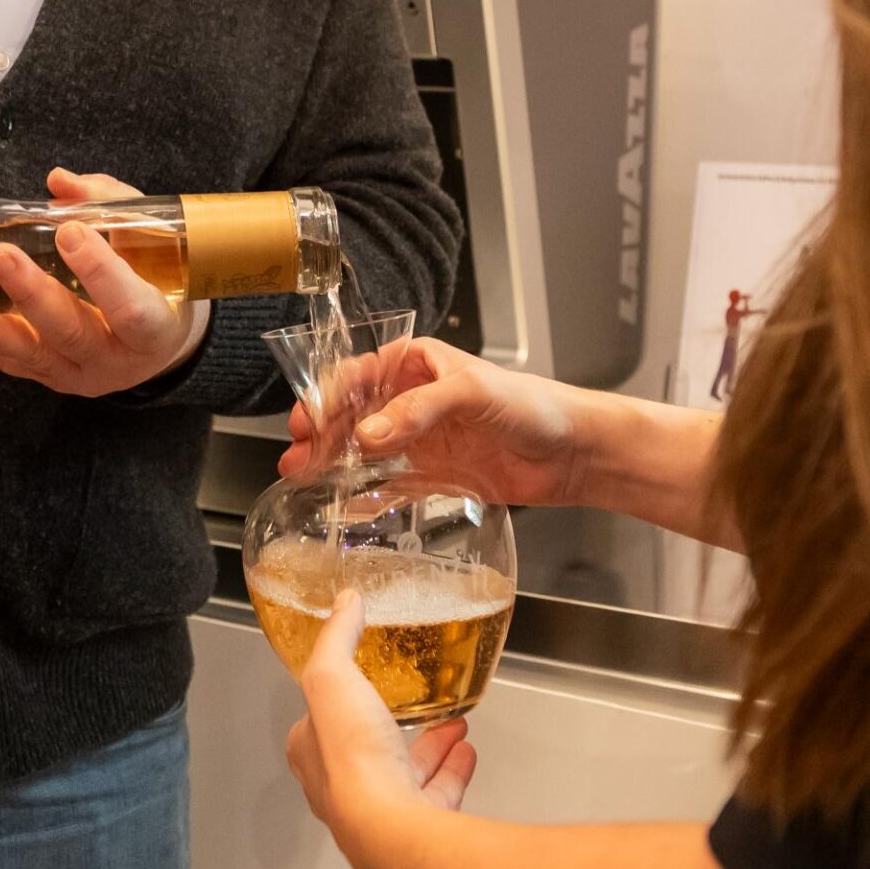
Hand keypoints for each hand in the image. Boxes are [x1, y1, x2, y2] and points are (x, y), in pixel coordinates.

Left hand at [0, 167, 198, 398]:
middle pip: (72, 332)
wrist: (159, 342)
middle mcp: (116, 361)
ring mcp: (80, 376)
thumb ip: (109, 205)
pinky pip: (14, 367)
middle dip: (33, 294)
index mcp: (155, 330)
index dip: (101, 273)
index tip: (69, 230)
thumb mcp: (153, 241)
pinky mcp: (51, 379)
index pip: (131, 308)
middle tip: (0, 255)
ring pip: (35, 357)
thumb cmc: (159, 281)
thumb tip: (59, 181)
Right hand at [278, 336, 591, 507]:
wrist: (574, 453)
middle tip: (295, 454)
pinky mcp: (432, 474)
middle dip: (320, 432)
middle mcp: (412, 398)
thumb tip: (369, 433)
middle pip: (352, 413)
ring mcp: (420, 438)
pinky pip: (389, 484)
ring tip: (303, 477)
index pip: (358, 374)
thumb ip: (419, 410)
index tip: (306, 420)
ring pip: (363, 449)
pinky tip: (342, 505)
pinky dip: (364, 493)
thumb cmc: (534, 405)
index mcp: (417, 363)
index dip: (326, 395)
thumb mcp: (473, 392)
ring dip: (333, 462)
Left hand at [287, 591, 475, 857]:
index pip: (318, 723)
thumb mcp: (331, 676)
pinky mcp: (419, 826)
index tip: (358, 680)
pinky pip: (439, 794)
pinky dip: (454, 771)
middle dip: (391, 723)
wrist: (391, 827)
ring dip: (429, 746)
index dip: (337, 698)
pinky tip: (466, 752)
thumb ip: (337, 637)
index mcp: (312, 755)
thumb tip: (344, 601)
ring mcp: (382, 811)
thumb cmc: (352, 756)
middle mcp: (342, 788)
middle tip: (412, 701)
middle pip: (368, 749)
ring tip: (453, 722)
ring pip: (406, 772)